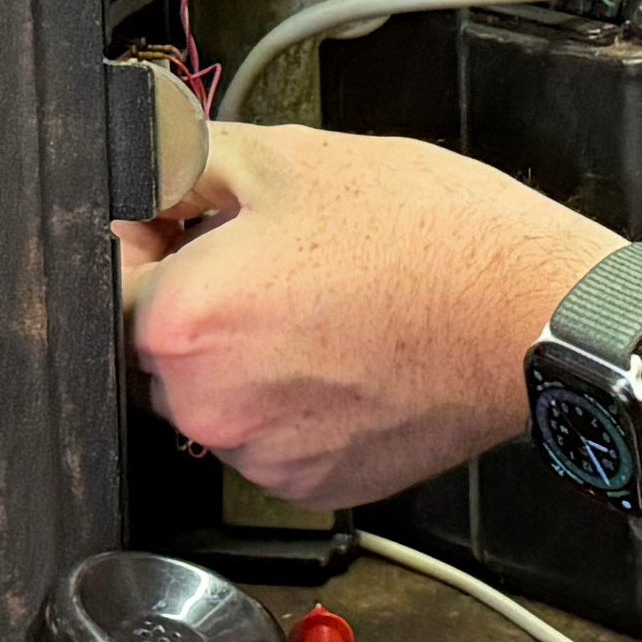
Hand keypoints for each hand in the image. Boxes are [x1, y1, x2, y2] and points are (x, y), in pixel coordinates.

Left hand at [120, 121, 623, 510]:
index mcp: (183, 320)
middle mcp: (206, 403)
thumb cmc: (432, 240)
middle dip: (201, 298)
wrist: (530, 318)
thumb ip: (188, 161)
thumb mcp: (295, 156)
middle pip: (160, 342)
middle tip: (281, 257)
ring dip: (248, 353)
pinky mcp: (311, 484)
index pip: (111, 274)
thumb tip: (144, 170)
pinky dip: (295, 400)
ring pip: (218, 392)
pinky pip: (271, 435)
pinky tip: (348, 352)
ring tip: (328, 304)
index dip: (148, 237)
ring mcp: (259, 454)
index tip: (188, 224)